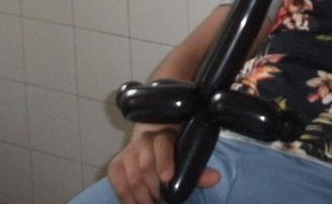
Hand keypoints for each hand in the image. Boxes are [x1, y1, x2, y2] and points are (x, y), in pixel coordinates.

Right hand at [106, 124, 220, 203]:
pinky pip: (119, 184)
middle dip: (156, 189)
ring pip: (133, 178)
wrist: (151, 138)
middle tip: (164, 202)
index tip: (168, 178)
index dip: (165, 161)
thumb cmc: (173, 150)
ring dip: (143, 198)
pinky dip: (128, 199)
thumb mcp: (186, 155)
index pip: (163, 145)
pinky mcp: (116, 165)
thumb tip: (215, 179)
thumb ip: (198, 169)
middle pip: (146, 167)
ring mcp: (128, 153)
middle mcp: (143, 141)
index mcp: (164, 135)